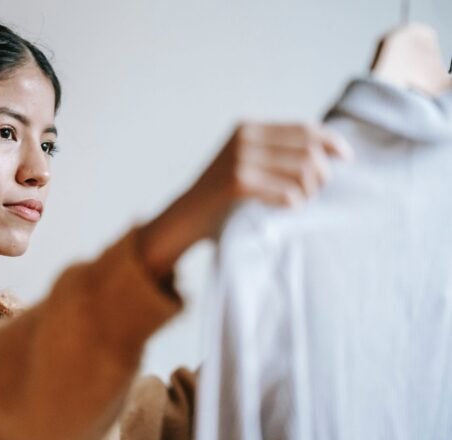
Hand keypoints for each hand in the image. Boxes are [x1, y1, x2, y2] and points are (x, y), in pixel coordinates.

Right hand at [136, 121, 353, 280]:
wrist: (184, 219)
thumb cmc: (220, 198)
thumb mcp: (246, 163)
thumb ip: (275, 152)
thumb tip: (326, 151)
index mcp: (247, 128)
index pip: (304, 128)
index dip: (331, 141)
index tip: (346, 158)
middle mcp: (244, 138)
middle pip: (309, 149)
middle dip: (321, 173)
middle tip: (314, 192)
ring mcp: (240, 159)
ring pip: (303, 170)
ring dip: (309, 191)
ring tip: (300, 201)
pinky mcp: (238, 183)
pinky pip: (288, 194)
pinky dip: (293, 204)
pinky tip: (283, 209)